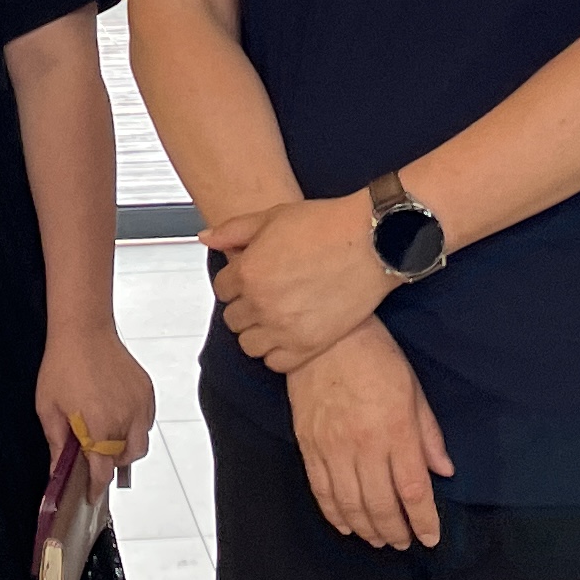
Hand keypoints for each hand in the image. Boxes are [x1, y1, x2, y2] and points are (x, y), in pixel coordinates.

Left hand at [37, 323, 156, 479]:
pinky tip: (116, 419)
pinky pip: (146, 422)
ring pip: (140, 443)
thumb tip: (59, 471)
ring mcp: (140, 405)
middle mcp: (124, 418)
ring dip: (124, 449)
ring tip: (105, 439)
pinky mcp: (147, 392)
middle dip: (110, 466)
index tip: (91, 495)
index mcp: (99, 426)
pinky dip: (135, 428)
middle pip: (125, 460)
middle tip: (94, 461)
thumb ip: (58, 443)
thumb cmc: (62, 365)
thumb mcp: (49, 408)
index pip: (103, 471)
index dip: (96, 487)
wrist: (84, 329)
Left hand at [204, 195, 397, 373]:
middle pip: (233, 319)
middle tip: (267, 295)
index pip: (222, 289)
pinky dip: (278, 352)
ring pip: (250, 344)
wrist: (373, 242)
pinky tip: (290, 334)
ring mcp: (284, 328)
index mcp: (248, 272)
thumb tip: (206, 238)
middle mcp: (261, 303)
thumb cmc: (328, 225)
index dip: (237, 280)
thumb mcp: (273, 216)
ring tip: (277, 316)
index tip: (252, 277)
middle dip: (246, 305)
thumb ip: (233, 230)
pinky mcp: (309, 345)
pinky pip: (276, 363)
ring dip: (258, 331)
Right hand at [285, 320, 453, 548]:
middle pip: (380, 505)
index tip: (430, 537)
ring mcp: (332, 448)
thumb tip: (444, 471)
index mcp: (395, 430)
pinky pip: (321, 490)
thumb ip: (428, 434)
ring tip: (380, 540)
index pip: (413, 490)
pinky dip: (335, 515)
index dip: (424, 520)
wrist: (324, 336)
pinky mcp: (308, 445)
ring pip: (350, 504)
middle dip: (396, 531)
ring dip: (367, 529)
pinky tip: (347, 525)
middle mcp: (363, 445)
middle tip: (404, 542)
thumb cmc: (376, 356)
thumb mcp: (413, 389)